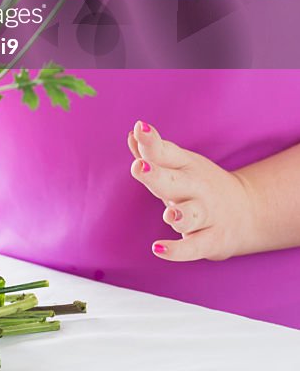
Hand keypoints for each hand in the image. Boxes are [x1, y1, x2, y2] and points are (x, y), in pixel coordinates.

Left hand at [127, 120, 256, 260]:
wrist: (248, 210)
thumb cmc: (198, 185)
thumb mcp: (179, 166)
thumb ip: (154, 153)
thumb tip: (131, 135)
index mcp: (186, 165)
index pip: (166, 152)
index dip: (151, 142)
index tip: (140, 129)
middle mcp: (197, 187)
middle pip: (174, 180)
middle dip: (157, 175)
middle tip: (139, 167)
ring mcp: (207, 213)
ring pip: (191, 215)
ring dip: (180, 215)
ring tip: (169, 215)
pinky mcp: (212, 240)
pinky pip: (194, 247)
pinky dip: (178, 251)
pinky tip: (159, 249)